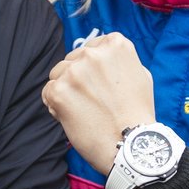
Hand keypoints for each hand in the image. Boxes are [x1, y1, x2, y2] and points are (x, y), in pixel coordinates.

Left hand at [41, 33, 155, 175]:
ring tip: (85, 110)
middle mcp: (93, 53)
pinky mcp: (59, 91)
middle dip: (78, 79)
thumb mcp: (140, 74)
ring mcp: (74, 72)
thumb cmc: (137, 113)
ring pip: (57, 74)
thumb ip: (119, 60)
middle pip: (73, 60)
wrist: (130, 144)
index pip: (92, 48)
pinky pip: (47, 92)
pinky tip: (74, 117)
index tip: (101, 85)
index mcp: (115, 45)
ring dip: (66, 90)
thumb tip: (100, 54)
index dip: (93, 69)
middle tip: (95, 102)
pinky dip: (56, 105)